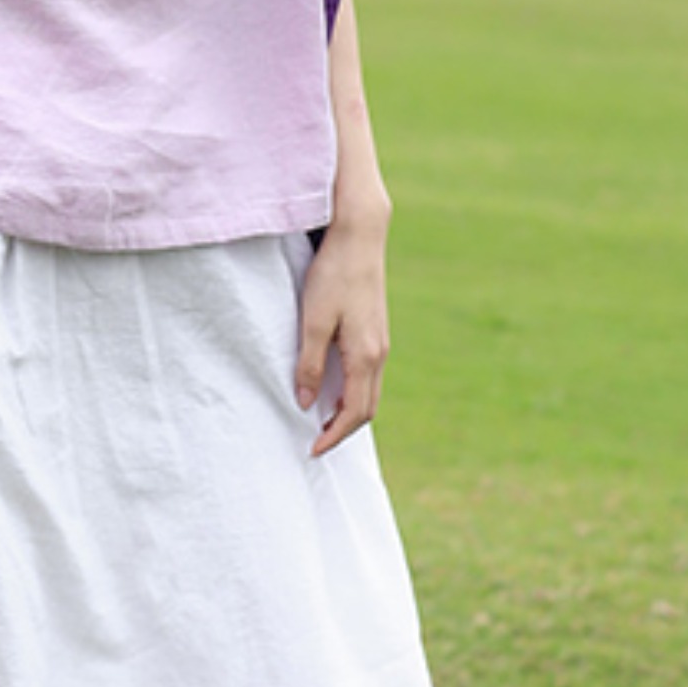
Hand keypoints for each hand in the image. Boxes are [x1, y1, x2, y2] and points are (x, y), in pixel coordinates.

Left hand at [295, 203, 389, 458]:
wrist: (360, 236)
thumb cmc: (333, 275)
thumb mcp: (313, 321)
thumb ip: (309, 364)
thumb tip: (305, 402)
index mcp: (365, 356)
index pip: (354, 412)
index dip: (333, 435)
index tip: (312, 449)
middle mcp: (379, 354)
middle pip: (367, 408)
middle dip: (342, 430)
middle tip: (315, 441)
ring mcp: (381, 342)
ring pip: (370, 392)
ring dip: (348, 411)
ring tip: (321, 420)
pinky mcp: (376, 331)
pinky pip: (370, 374)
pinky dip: (354, 391)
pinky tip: (334, 387)